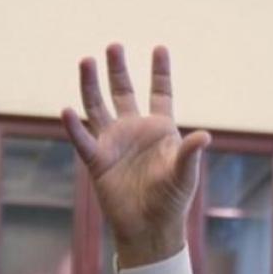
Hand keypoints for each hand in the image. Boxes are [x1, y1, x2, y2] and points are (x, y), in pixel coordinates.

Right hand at [61, 44, 210, 267]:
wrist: (150, 227)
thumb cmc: (172, 200)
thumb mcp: (184, 174)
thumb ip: (190, 153)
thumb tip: (205, 136)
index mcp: (160, 129)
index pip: (160, 93)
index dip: (160, 72)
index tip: (160, 48)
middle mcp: (134, 130)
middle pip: (123, 92)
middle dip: (118, 70)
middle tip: (114, 46)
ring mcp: (114, 143)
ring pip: (98, 107)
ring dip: (91, 86)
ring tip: (86, 61)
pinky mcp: (97, 160)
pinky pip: (83, 139)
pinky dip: (74, 126)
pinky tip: (67, 110)